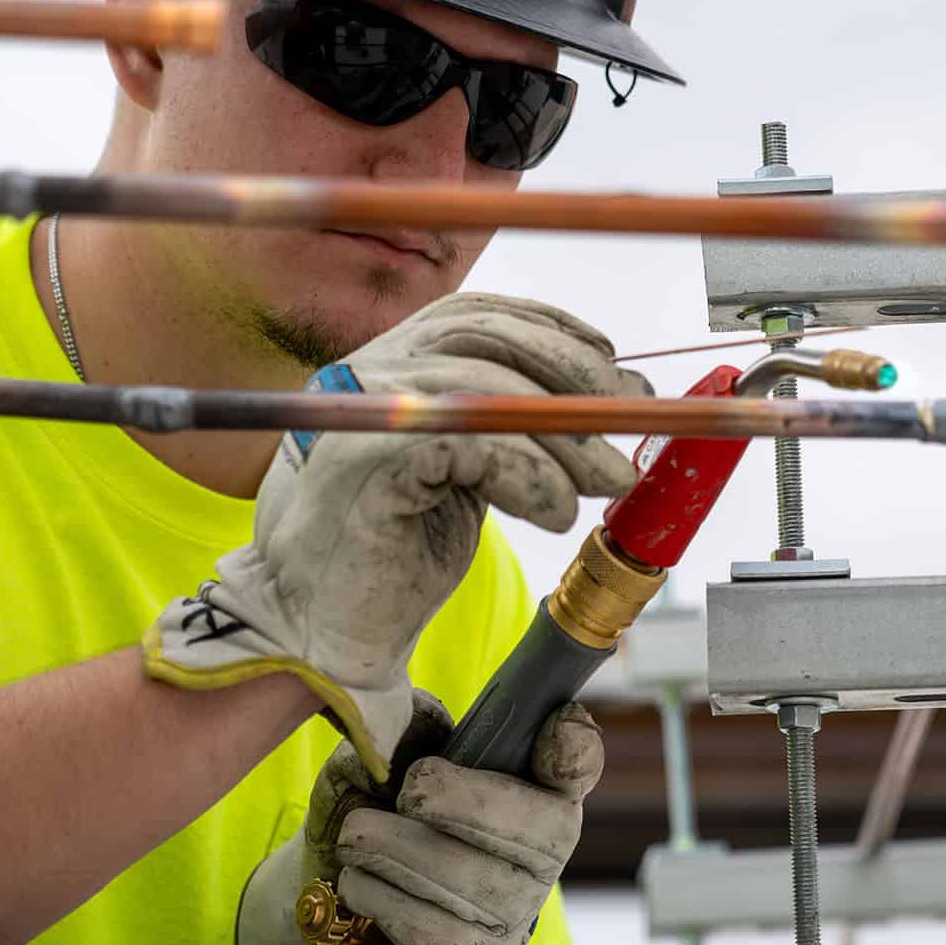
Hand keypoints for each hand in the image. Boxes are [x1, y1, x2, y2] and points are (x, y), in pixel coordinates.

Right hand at [144, 295, 644, 778]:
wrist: (314, 632)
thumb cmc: (391, 555)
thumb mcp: (472, 477)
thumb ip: (523, 430)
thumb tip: (626, 397)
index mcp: (388, 366)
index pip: (478, 312)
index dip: (552, 328)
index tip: (612, 364)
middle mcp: (368, 374)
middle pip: (486, 335)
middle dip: (574, 373)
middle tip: (631, 423)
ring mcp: (360, 411)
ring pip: (484, 386)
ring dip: (566, 434)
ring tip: (607, 481)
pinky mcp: (364, 459)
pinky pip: (469, 443)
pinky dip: (530, 473)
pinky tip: (555, 511)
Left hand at [237, 692, 604, 944]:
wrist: (350, 893)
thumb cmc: (384, 813)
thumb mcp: (394, 758)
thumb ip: (414, 729)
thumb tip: (422, 720)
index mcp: (537, 790)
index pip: (577, 765)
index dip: (575, 748)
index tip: (561, 722)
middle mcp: (544, 856)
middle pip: (532, 825)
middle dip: (458, 800)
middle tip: (409, 790)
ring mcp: (515, 914)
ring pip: (466, 877)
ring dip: (394, 848)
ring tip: (358, 834)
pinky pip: (429, 927)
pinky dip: (379, 894)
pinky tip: (362, 879)